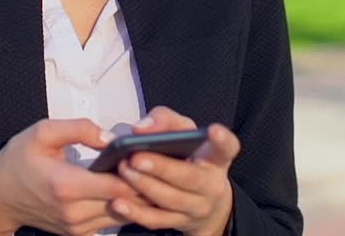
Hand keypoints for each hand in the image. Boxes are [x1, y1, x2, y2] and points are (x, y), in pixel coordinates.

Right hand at [0, 118, 149, 235]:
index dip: (137, 171)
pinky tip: (128, 188)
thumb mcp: (42, 132)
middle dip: (144, 184)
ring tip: (147, 174)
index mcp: (67, 186)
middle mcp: (74, 212)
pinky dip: (123, 206)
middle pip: (126, 203)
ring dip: (136, 197)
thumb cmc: (18, 161)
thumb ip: (79, 128)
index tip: (147, 155)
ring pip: (122, 215)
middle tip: (156, 163)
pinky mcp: (78, 233)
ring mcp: (77, 227)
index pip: (118, 185)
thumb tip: (110, 137)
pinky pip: (110, 222)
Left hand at [111, 106, 239, 235]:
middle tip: (136, 157)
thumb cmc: (189, 158)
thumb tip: (141, 128)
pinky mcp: (180, 223)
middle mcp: (212, 185)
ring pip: (170, 199)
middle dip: (161, 167)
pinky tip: (118, 202)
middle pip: (189, 177)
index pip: (227, 148)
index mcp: (216, 158)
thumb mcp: (184, 134)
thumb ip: (165, 121)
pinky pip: (156, 219)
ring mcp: (197, 208)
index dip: (222, 140)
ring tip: (123, 170)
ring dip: (144, 186)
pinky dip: (136, 212)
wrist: (203, 201)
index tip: (213, 130)